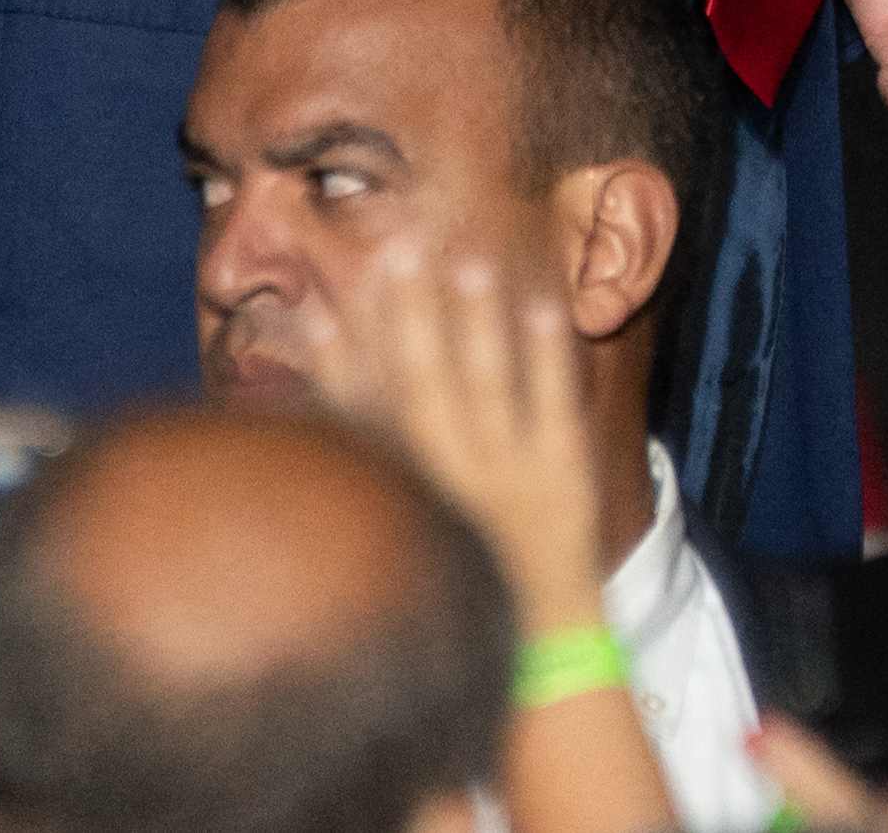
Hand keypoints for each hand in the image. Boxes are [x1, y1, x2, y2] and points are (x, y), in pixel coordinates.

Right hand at [312, 246, 608, 634]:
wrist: (536, 640)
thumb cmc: (459, 573)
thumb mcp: (406, 527)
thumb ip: (373, 467)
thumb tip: (329, 413)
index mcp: (407, 492)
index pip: (366, 412)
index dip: (342, 353)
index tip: (322, 298)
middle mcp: (452, 477)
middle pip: (424, 381)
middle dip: (411, 313)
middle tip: (401, 247)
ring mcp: (511, 471)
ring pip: (489, 382)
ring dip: (478, 319)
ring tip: (471, 261)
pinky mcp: (565, 470)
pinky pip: (555, 400)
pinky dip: (548, 351)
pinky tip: (544, 301)